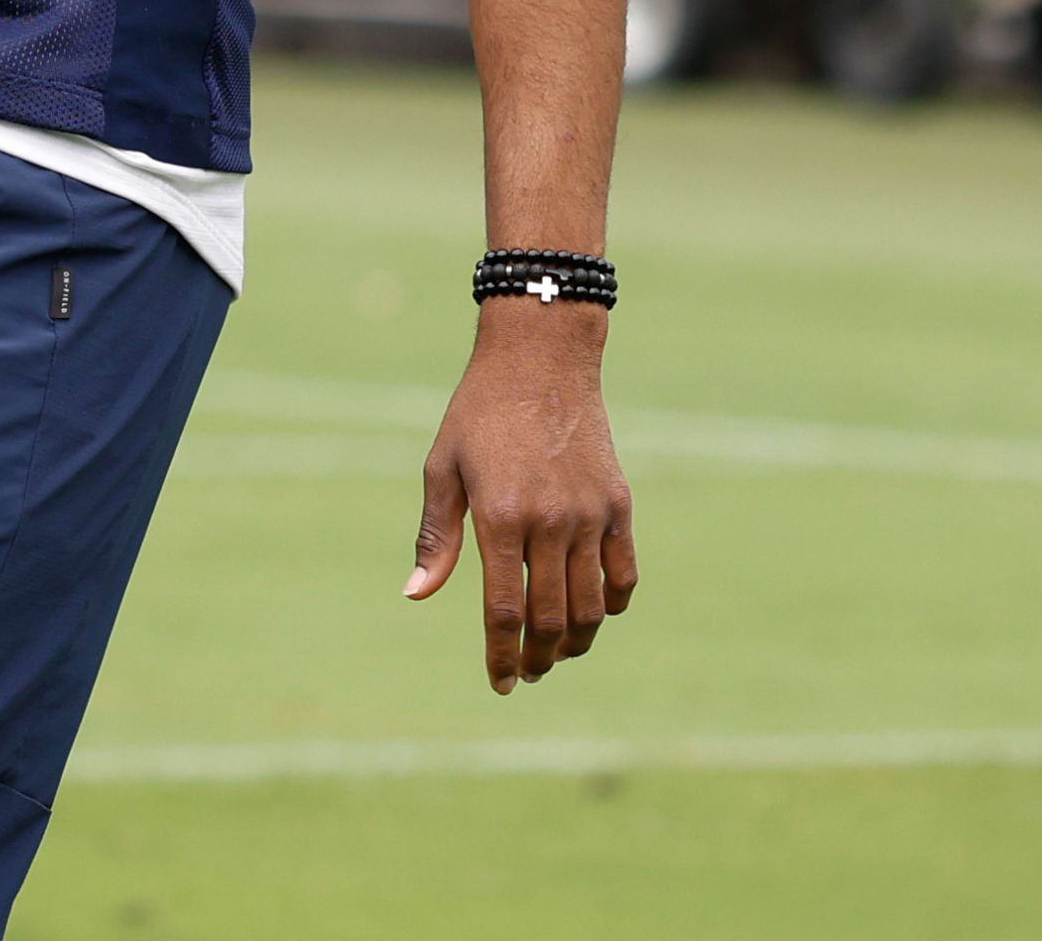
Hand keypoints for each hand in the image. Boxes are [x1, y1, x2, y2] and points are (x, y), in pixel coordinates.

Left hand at [403, 302, 637, 691]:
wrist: (541, 358)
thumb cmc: (480, 412)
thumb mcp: (443, 467)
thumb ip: (436, 536)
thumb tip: (417, 594)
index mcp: (499, 517)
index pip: (505, 612)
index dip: (502, 657)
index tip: (499, 683)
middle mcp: (550, 522)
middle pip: (550, 620)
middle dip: (536, 659)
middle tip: (525, 673)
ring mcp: (590, 515)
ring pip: (592, 608)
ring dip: (574, 642)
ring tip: (555, 653)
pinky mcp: (618, 504)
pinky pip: (624, 575)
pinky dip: (611, 605)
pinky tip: (592, 615)